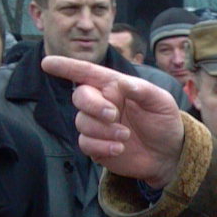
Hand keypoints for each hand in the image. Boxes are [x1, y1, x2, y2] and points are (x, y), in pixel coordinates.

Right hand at [41, 56, 185, 186]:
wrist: (169, 154)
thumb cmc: (164, 122)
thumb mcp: (162, 102)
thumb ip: (143, 90)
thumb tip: (124, 82)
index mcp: (114, 87)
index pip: (86, 73)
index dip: (66, 67)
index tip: (47, 63)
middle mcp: (102, 103)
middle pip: (79, 97)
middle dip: (93, 105)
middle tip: (114, 115)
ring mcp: (97, 125)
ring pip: (81, 122)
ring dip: (102, 130)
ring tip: (126, 136)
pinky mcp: (96, 146)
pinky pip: (85, 143)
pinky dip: (101, 146)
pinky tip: (119, 148)